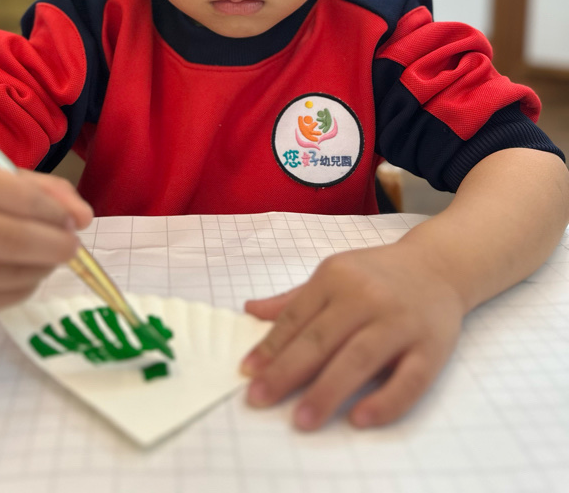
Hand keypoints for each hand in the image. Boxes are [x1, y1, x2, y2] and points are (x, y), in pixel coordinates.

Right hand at [0, 159, 92, 311]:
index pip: (22, 200)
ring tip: (47, 253)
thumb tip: (84, 218)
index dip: (56, 212)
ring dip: (45, 266)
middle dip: (57, 244)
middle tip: (72, 244)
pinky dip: (28, 284)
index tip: (73, 219)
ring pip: (14, 274)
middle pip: (16, 241)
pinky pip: (5, 297)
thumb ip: (50, 191)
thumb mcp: (5, 177)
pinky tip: (25, 269)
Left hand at [241, 242, 464, 429]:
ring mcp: (400, 323)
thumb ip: (294, 298)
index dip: (271, 346)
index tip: (247, 373)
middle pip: (322, 339)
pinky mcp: (432, 348)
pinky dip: (384, 401)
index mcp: (337, 277)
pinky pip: (408, 380)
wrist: (438, 266)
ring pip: (359, 359)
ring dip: (327, 391)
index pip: (297, 316)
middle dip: (287, 371)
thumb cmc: (377, 275)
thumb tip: (249, 311)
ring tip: (301, 420)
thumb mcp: (335, 274)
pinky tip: (359, 419)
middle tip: (259, 399)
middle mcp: (367, 297)